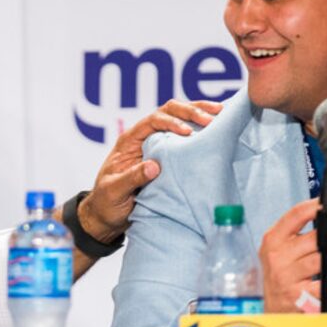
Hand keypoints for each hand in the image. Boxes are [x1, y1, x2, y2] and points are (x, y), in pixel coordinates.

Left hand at [76, 99, 221, 242]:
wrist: (107, 216)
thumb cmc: (106, 203)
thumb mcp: (114, 191)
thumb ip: (131, 178)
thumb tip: (155, 166)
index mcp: (129, 141)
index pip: (152, 121)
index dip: (171, 122)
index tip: (187, 132)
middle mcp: (144, 138)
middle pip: (169, 112)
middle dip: (190, 111)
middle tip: (212, 117)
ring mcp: (156, 145)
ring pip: (179, 119)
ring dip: (198, 114)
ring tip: (220, 114)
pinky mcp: (167, 156)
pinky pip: (184, 137)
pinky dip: (199, 130)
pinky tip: (216, 128)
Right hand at [258, 199, 326, 311]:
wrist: (274, 308)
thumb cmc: (283, 274)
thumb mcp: (282, 250)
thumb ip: (301, 233)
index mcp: (273, 239)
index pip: (296, 215)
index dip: (318, 206)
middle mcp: (278, 257)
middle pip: (316, 238)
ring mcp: (287, 278)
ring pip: (323, 260)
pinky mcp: (299, 297)